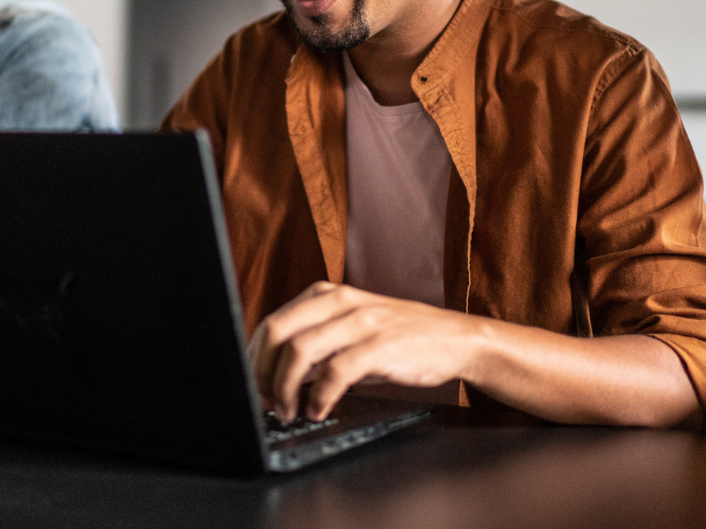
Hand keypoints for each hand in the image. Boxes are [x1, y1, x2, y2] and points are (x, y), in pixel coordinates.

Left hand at [248, 281, 478, 421]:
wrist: (454, 338)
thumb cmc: (398, 338)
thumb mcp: (351, 330)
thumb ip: (316, 343)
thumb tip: (274, 375)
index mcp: (328, 294)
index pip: (273, 321)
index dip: (254, 358)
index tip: (251, 385)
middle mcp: (340, 301)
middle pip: (278, 331)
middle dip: (262, 372)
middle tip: (263, 401)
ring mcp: (361, 322)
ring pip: (301, 350)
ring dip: (285, 387)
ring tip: (288, 411)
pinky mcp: (381, 346)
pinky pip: (336, 372)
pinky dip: (320, 396)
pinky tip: (319, 411)